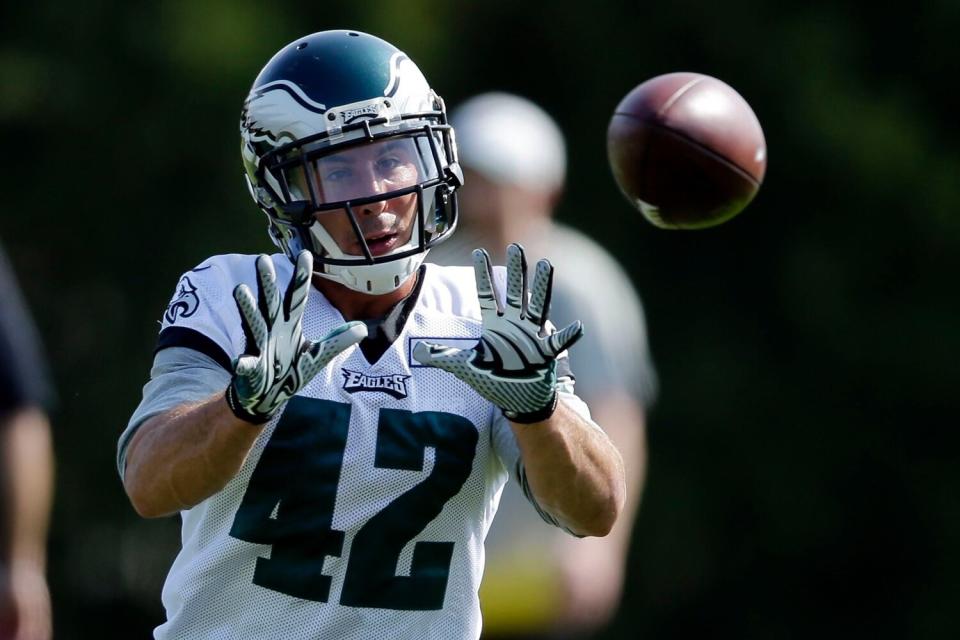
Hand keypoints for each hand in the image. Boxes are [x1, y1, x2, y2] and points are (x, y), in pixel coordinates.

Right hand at [225, 251, 366, 422]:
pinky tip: (240, 361)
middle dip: (267, 283)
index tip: (305, 253)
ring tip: (240, 290)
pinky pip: (246, 364)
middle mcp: (273, 330)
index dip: (301, 277)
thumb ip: (337, 340)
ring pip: (254, 325)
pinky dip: (243, 363)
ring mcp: (260, 347)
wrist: (270, 395)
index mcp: (289, 325)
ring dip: (248, 309)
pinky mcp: (251, 369)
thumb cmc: (291, 370)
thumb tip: (363, 327)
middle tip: (262, 259)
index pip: (297, 296)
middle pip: (271, 302)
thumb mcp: (319, 355)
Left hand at [414, 243, 582, 422]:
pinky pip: (557, 343)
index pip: (487, 294)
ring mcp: (531, 336)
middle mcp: (514, 325)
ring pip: (537, 306)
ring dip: (542, 287)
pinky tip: (576, 327)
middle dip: (516, 271)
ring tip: (546, 265)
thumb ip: (441, 357)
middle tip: (516, 246)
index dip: (482, 274)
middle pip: (515, 292)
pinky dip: (567, 336)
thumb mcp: (463, 367)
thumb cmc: (493, 379)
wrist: (517, 400)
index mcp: (494, 325)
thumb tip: (415, 353)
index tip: (478, 251)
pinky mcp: (544, 354)